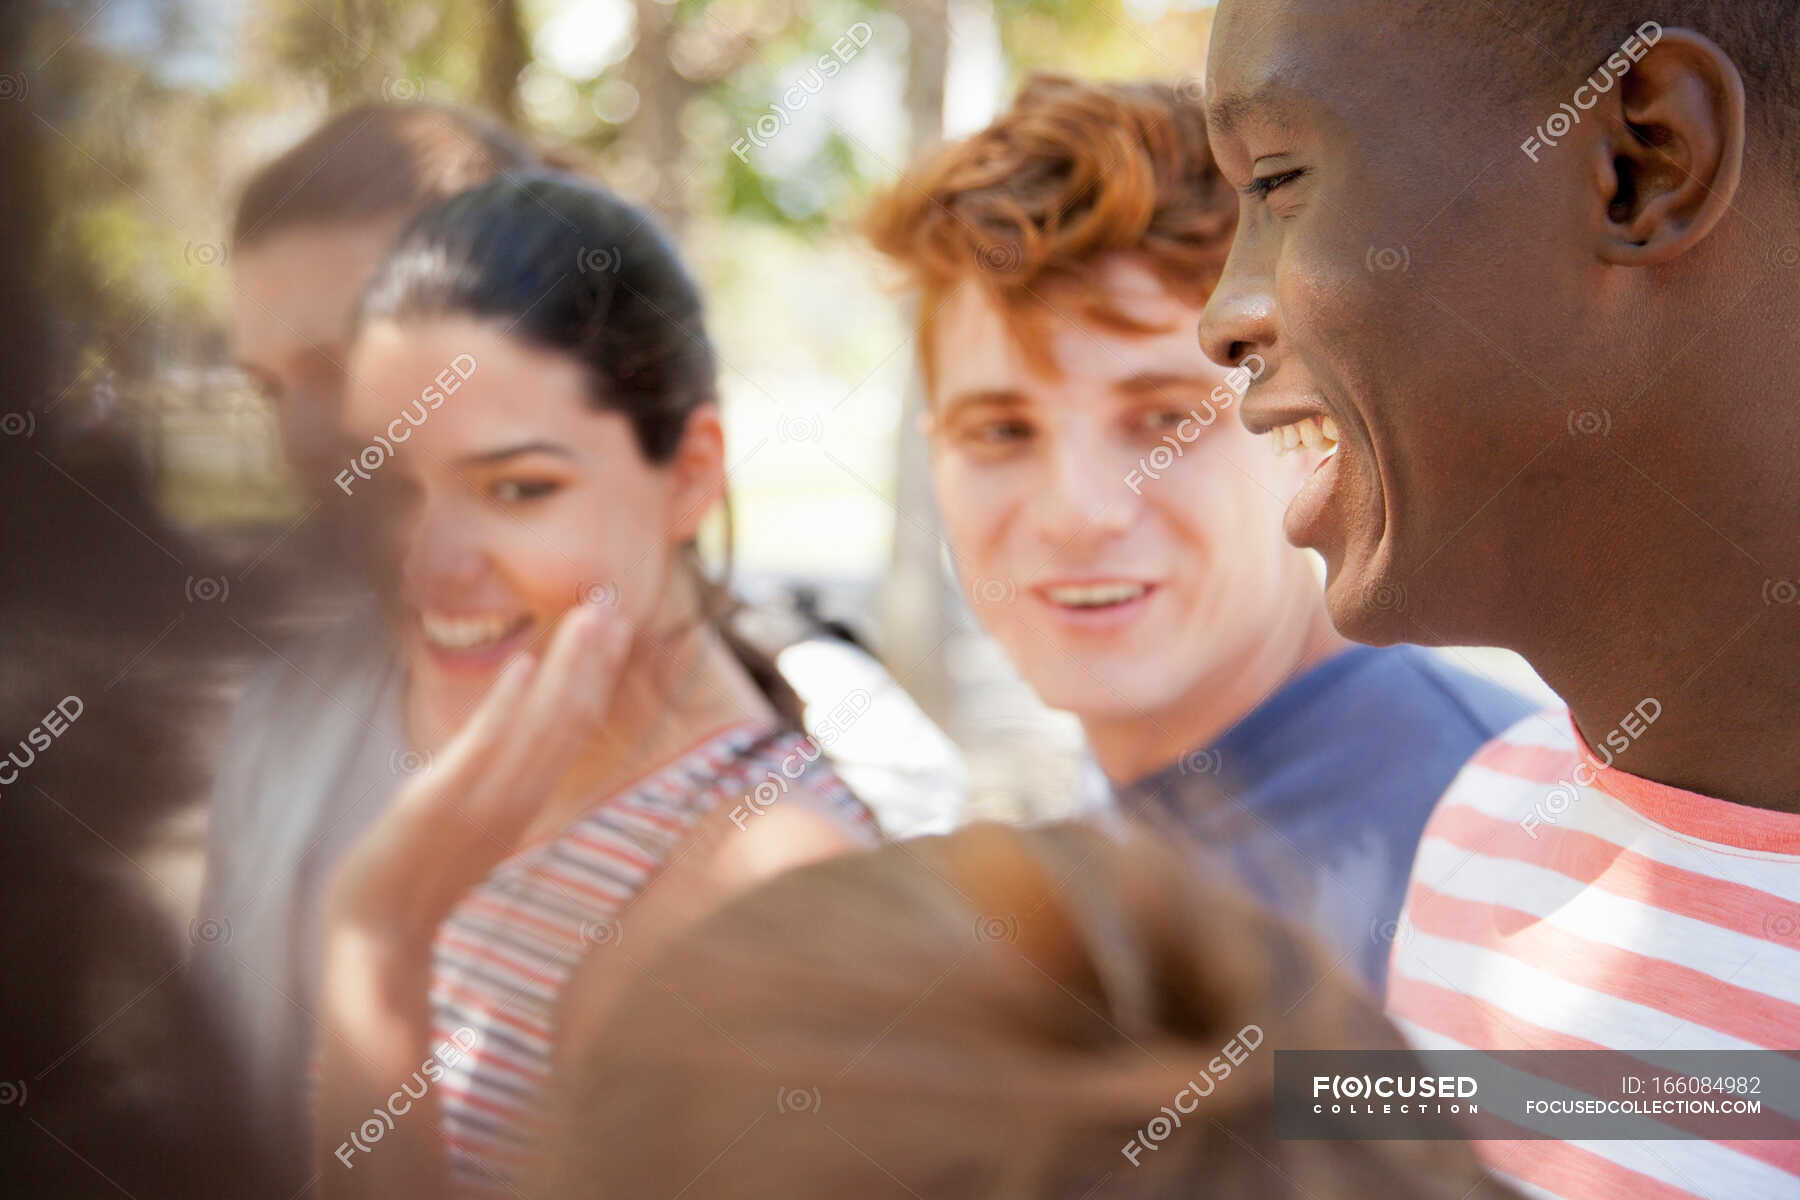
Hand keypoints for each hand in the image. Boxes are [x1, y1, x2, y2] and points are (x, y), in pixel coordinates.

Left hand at [325, 601, 632, 945]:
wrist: (380, 933)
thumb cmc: (418, 871)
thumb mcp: (470, 817)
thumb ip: (497, 777)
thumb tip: (507, 732)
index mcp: (529, 797)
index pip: (577, 725)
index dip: (599, 672)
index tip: (615, 624)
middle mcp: (520, 797)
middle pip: (572, 718)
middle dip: (594, 658)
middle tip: (614, 603)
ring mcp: (486, 800)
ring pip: (542, 727)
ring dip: (567, 667)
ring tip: (587, 618)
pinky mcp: (443, 802)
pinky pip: (484, 748)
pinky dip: (507, 705)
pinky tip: (522, 664)